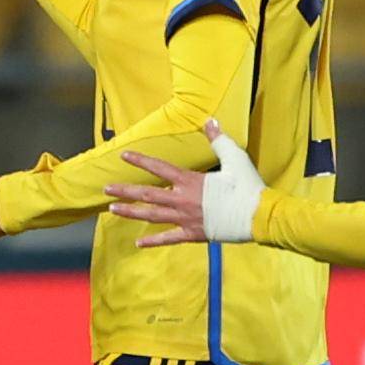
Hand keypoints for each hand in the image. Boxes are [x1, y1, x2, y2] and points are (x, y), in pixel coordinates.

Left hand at [111, 120, 273, 247]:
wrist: (259, 216)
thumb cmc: (248, 186)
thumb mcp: (235, 158)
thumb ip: (219, 140)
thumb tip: (210, 121)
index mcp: (190, 181)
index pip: (159, 168)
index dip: (141, 161)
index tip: (124, 156)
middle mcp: (182, 199)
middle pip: (147, 194)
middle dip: (125, 190)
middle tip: (105, 188)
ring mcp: (186, 218)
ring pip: (152, 215)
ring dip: (131, 212)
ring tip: (112, 209)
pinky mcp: (193, 235)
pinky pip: (168, 239)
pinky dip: (153, 242)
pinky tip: (138, 244)